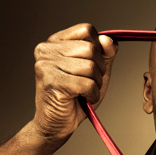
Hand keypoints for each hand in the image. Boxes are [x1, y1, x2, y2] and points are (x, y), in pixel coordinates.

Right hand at [32, 23, 118, 139]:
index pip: (87, 30)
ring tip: (86, 92)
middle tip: (90, 82)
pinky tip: (85, 99)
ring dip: (96, 84)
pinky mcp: (52, 82)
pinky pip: (87, 83)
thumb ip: (104, 54)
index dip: (98, 48)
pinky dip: (93, 95)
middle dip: (99, 69)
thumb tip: (109, 40)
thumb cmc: (75, 97)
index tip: (92, 65)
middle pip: (91, 48)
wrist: (56, 124)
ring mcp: (46, 65)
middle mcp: (46, 50)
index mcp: (54, 42)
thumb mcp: (96, 71)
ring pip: (90, 66)